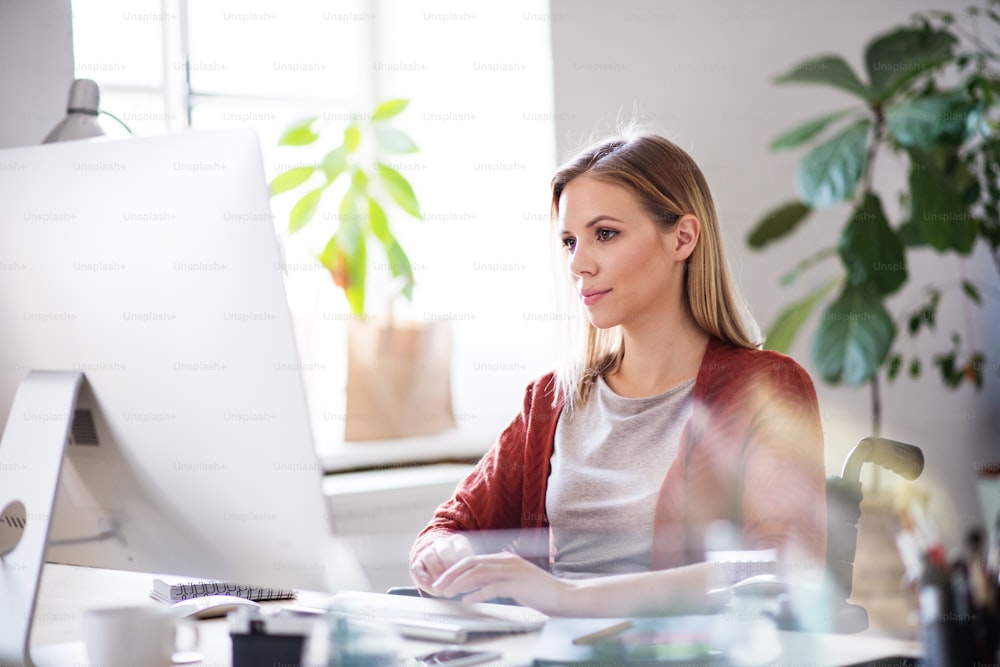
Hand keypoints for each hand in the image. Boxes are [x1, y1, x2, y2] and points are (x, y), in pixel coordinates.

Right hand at [409, 533, 474, 595]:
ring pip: (429, 556)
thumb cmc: (458, 566)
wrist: (438, 559)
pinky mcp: (417, 562)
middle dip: (448, 566)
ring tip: (441, 584)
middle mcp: (442, 544)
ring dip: (435, 571)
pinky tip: (427, 583)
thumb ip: (469, 571)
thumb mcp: (467, 564)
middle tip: (453, 579)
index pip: (462, 549)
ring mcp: (428, 551)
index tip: (467, 575)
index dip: (464, 563)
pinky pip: (416, 567)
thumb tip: (473, 583)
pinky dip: (421, 576)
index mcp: (457, 541)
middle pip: (444, 551)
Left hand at [432, 552, 576, 614]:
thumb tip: (470, 588)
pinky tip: (468, 600)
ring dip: (459, 583)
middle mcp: (506, 561)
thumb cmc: (539, 592)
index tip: (442, 581)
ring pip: (478, 573)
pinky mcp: (518, 584)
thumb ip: (493, 581)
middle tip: (438, 586)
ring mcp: (512, 571)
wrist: (564, 596)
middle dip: (452, 575)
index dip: (455, 570)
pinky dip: (477, 593)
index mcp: (505, 558)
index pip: (473, 560)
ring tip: (447, 593)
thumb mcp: (513, 583)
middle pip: (472, 563)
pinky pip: (492, 587)